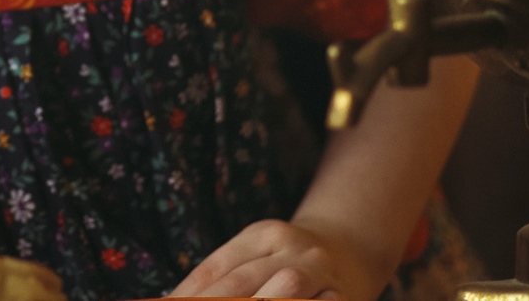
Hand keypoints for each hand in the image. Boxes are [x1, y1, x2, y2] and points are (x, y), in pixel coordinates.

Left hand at [169, 218, 384, 300]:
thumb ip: (223, 276)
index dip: (190, 292)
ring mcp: (320, 273)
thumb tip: (176, 299)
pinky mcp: (344, 296)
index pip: (217, 267)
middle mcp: (291, 248)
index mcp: (262, 234)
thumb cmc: (288, 258)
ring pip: (282, 293)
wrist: (352, 249)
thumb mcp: (257, 252)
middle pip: (242, 283)